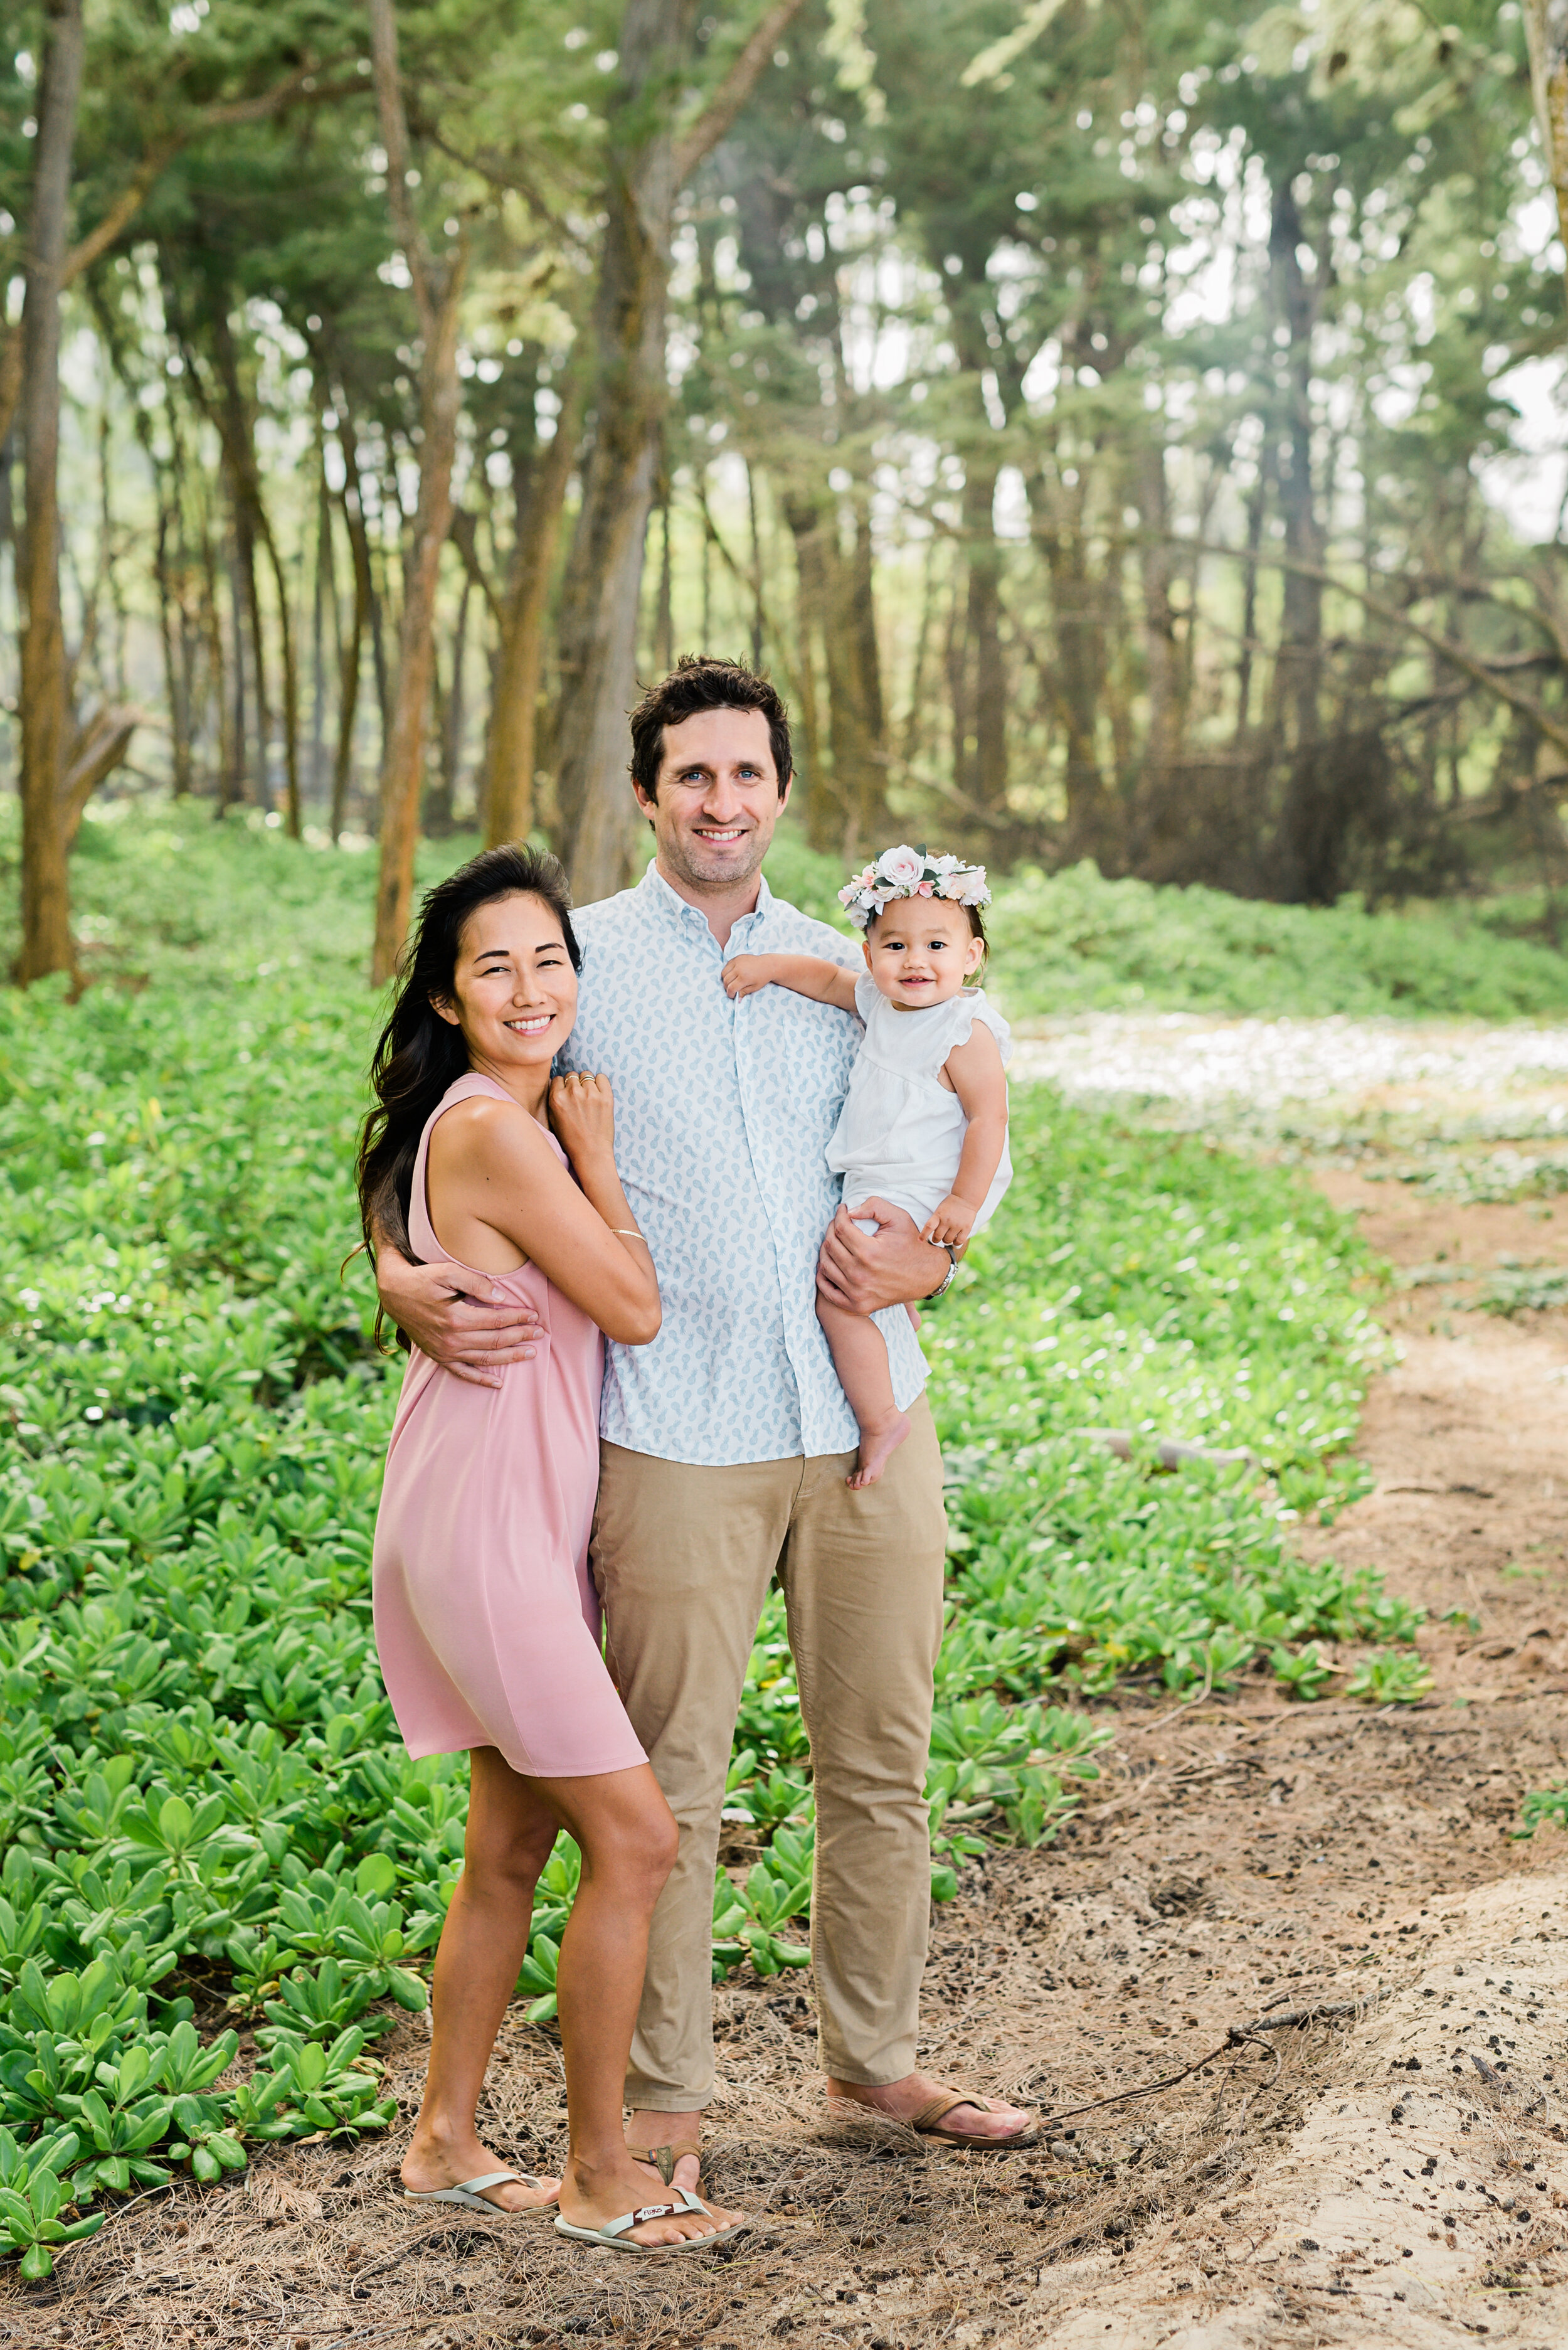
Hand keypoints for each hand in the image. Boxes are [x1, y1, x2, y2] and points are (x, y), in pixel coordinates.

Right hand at [375, 1247, 540, 1389]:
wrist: (393, 1293)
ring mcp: (445, 1351)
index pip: (497, 1321)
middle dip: (521, 1337)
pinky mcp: (439, 1357)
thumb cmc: (423, 1279)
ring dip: (509, 1357)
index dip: (518, 1318)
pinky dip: (481, 1380)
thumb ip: (476, 1283)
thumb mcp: (448, 1272)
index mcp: (457, 1318)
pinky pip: (463, 1373)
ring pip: (485, 1359)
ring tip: (530, 1353)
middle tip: (540, 1333)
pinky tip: (498, 1384)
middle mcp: (452, 1339)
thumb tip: (501, 1297)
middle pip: (496, 1341)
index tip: (534, 1315)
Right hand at [548, 1071, 615, 1166]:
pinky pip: (602, 1077)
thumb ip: (554, 1101)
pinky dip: (600, 1082)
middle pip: (572, 1075)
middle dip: (574, 1084)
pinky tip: (599, 1093)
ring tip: (589, 1097)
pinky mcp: (606, 1097)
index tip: (567, 1094)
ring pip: (587, 1075)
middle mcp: (573, 1093)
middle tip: (579, 1097)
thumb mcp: (553, 1120)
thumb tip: (558, 1086)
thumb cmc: (571, 1139)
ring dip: (587, 1083)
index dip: (563, 1086)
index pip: (558, 1079)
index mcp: (557, 1098)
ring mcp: (590, 1094)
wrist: (591, 1152)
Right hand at [721, 954, 772, 998]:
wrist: (768, 964)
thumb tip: (737, 999)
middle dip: (727, 987)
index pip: (731, 988)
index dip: (730, 994)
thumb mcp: (755, 987)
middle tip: (732, 990)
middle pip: (726, 981)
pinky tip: (733, 975)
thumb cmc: (762, 977)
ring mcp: (737, 962)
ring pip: (724, 973)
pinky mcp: (736, 958)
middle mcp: (739, 969)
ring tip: (732, 982)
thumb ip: (744, 992)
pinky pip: (727, 966)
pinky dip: (727, 972)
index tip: (732, 995)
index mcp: (744, 978)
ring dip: (726, 979)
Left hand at [816, 1198, 953, 1314]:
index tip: (842, 1210)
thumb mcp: (899, 1218)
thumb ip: (874, 1206)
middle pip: (830, 1246)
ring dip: (826, 1249)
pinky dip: (824, 1276)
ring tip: (835, 1240)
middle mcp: (860, 1275)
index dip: (839, 1215)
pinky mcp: (857, 1305)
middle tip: (838, 1223)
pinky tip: (830, 1262)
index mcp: (869, 1252)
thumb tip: (849, 1211)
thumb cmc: (911, 1244)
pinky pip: (828, 1290)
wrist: (926, 1276)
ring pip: (825, 1266)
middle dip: (831, 1229)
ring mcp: (857, 1293)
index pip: (840, 1228)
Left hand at [921, 1194, 976, 1246]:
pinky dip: (955, 1243)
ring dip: (946, 1240)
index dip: (923, 1235)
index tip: (920, 1240)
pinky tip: (955, 1240)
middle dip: (936, 1239)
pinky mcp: (966, 1228)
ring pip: (947, 1240)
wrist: (966, 1197)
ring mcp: (957, 1225)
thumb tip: (931, 1234)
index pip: (929, 1226)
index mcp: (939, 1215)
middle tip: (937, 1237)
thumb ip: (936, 1220)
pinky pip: (959, 1241)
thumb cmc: (950, 1204)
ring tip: (947, 1236)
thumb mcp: (940, 1209)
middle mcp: (947, 1220)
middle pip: (938, 1237)